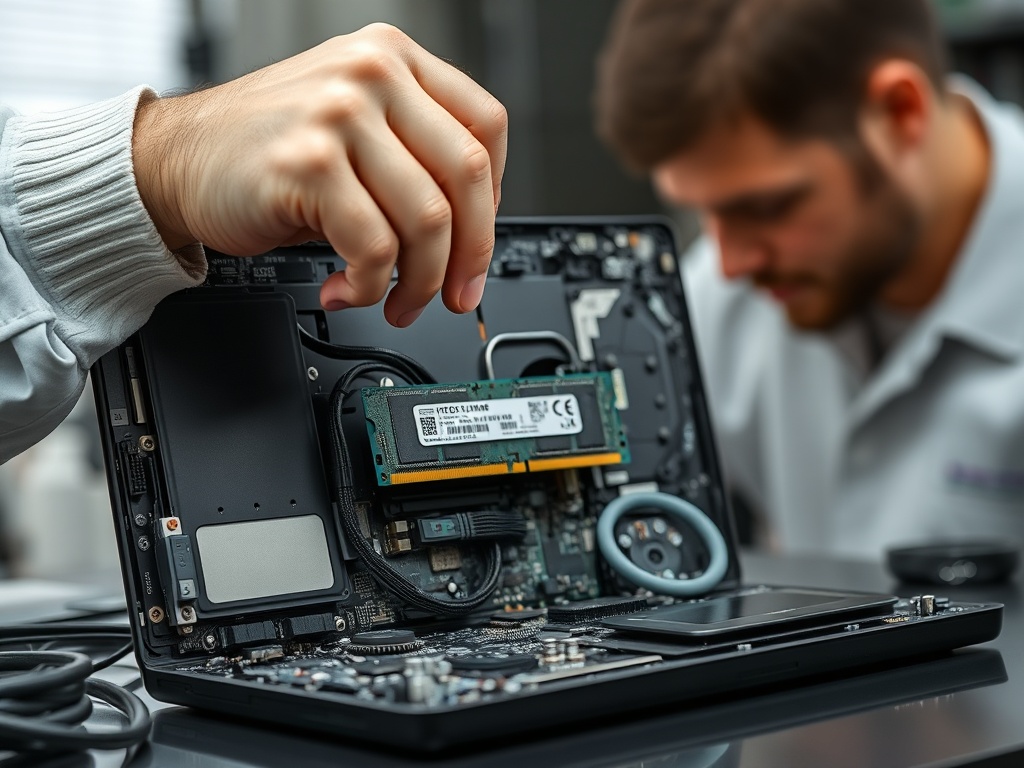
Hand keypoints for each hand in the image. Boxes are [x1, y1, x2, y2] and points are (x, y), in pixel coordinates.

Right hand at [132, 23, 506, 326]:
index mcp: (392, 59)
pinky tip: (346, 290)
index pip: (486, 126)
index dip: (495, 199)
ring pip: (428, 219)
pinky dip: (368, 287)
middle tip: (456, 294)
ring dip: (418, 282)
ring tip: (395, 302)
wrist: (174, 160)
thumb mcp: (351, 128)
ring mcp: (339, 115)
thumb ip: (413, 156)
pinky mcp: (308, 163)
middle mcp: (371, 75)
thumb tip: (472, 233)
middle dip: (471, 254)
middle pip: (469, 175)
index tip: (477, 243)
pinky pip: (374, 247)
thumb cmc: (266, 153)